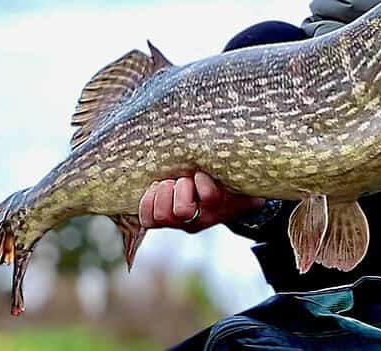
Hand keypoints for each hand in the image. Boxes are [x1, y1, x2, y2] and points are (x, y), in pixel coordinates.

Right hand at [137, 172, 265, 232]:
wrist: (248, 191)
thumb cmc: (208, 181)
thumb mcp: (183, 183)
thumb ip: (162, 179)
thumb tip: (131, 158)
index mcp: (174, 217)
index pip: (147, 219)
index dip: (147, 200)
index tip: (157, 184)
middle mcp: (189, 221)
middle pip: (162, 215)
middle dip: (165, 191)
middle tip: (176, 180)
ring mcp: (207, 216)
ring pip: (181, 209)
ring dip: (183, 187)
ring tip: (191, 178)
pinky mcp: (224, 207)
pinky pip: (208, 195)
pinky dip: (203, 181)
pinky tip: (207, 176)